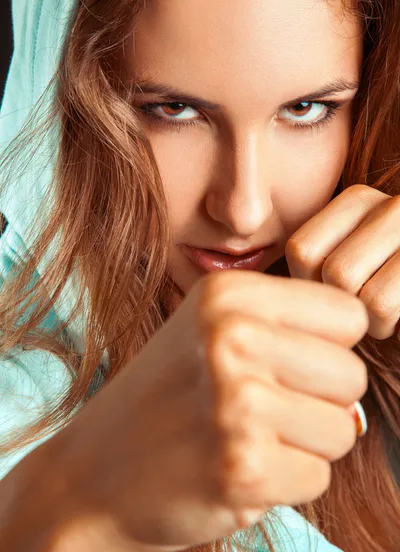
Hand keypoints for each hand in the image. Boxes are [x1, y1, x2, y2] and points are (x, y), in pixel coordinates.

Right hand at [53, 270, 368, 550]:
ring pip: (343, 429)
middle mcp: (233, 338)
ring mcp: (236, 403)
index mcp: (229, 295)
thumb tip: (363, 354)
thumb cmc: (168, 395)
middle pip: (351, 374)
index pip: (348, 315)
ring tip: (245, 437)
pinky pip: (318, 476)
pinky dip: (285, 481)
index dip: (326, 347)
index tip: (287, 365)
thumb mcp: (211, 330)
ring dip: (304, 444)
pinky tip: (234, 467)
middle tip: (262, 409)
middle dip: (320, 401)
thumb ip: (288, 328)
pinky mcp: (243, 468)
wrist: (96, 469)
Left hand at [285, 184, 399, 339]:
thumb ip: (308, 262)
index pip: (302, 248)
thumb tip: (235, 264)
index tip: (334, 297)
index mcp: (360, 202)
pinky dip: (386, 325)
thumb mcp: (339, 274)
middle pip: (325, 266)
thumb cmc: (379, 307)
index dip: (309, 287)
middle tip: (362, 311)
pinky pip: (380, 302)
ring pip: (348, 282)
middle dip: (339, 305)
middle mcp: (392, 204)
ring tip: (381, 314)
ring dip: (362, 318)